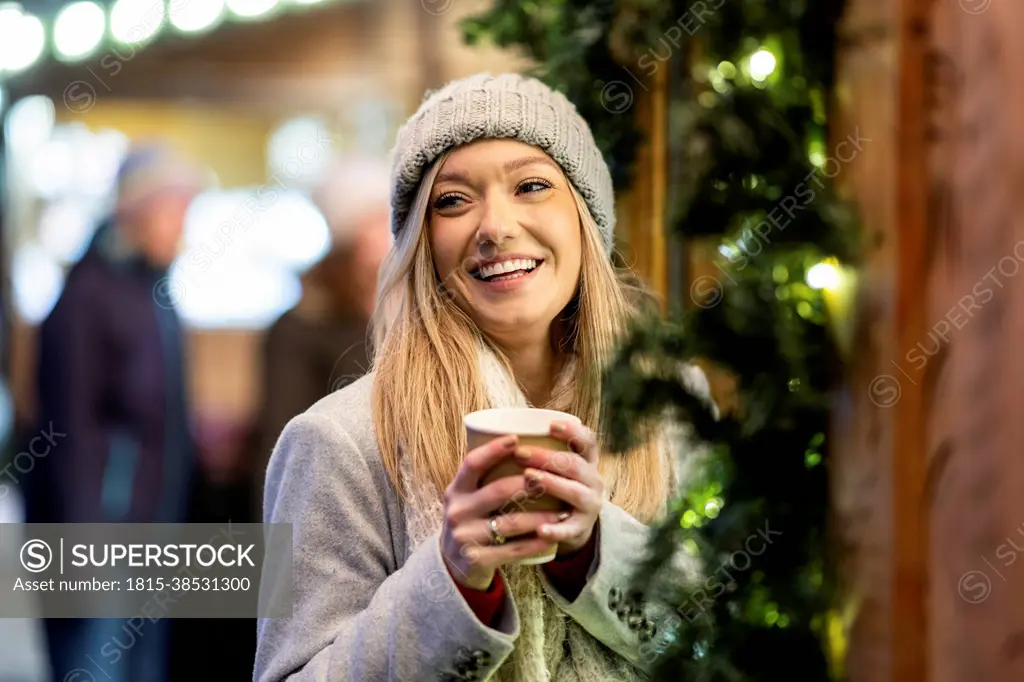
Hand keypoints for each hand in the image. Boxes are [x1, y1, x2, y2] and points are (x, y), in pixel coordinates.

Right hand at [440, 435, 563, 590]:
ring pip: (510, 522)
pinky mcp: (477, 559)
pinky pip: (513, 549)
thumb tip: (518, 442)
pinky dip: (535, 543)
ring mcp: (466, 537)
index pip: (472, 463)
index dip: (493, 449)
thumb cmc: (469, 521)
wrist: (451, 565)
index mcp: (455, 490)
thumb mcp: (466, 498)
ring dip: (540, 516)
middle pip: (497, 491)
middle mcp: (457, 511)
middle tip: (552, 479)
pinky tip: (551, 537)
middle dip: (528, 484)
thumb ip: (483, 478)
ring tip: (562, 512)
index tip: (516, 438)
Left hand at [512, 421, 603, 555]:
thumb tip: (501, 426)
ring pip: (575, 492)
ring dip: (552, 484)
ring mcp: (590, 505)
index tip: (550, 426)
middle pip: (575, 465)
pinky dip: (556, 530)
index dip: (572, 431)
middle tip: (520, 454)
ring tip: (529, 477)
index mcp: (587, 461)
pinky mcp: (581, 529)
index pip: (587, 441)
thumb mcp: (557, 468)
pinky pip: (570, 529)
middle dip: (548, 458)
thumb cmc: (556, 488)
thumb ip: (540, 451)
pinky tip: (540, 529)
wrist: (574, 526)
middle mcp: (593, 480)